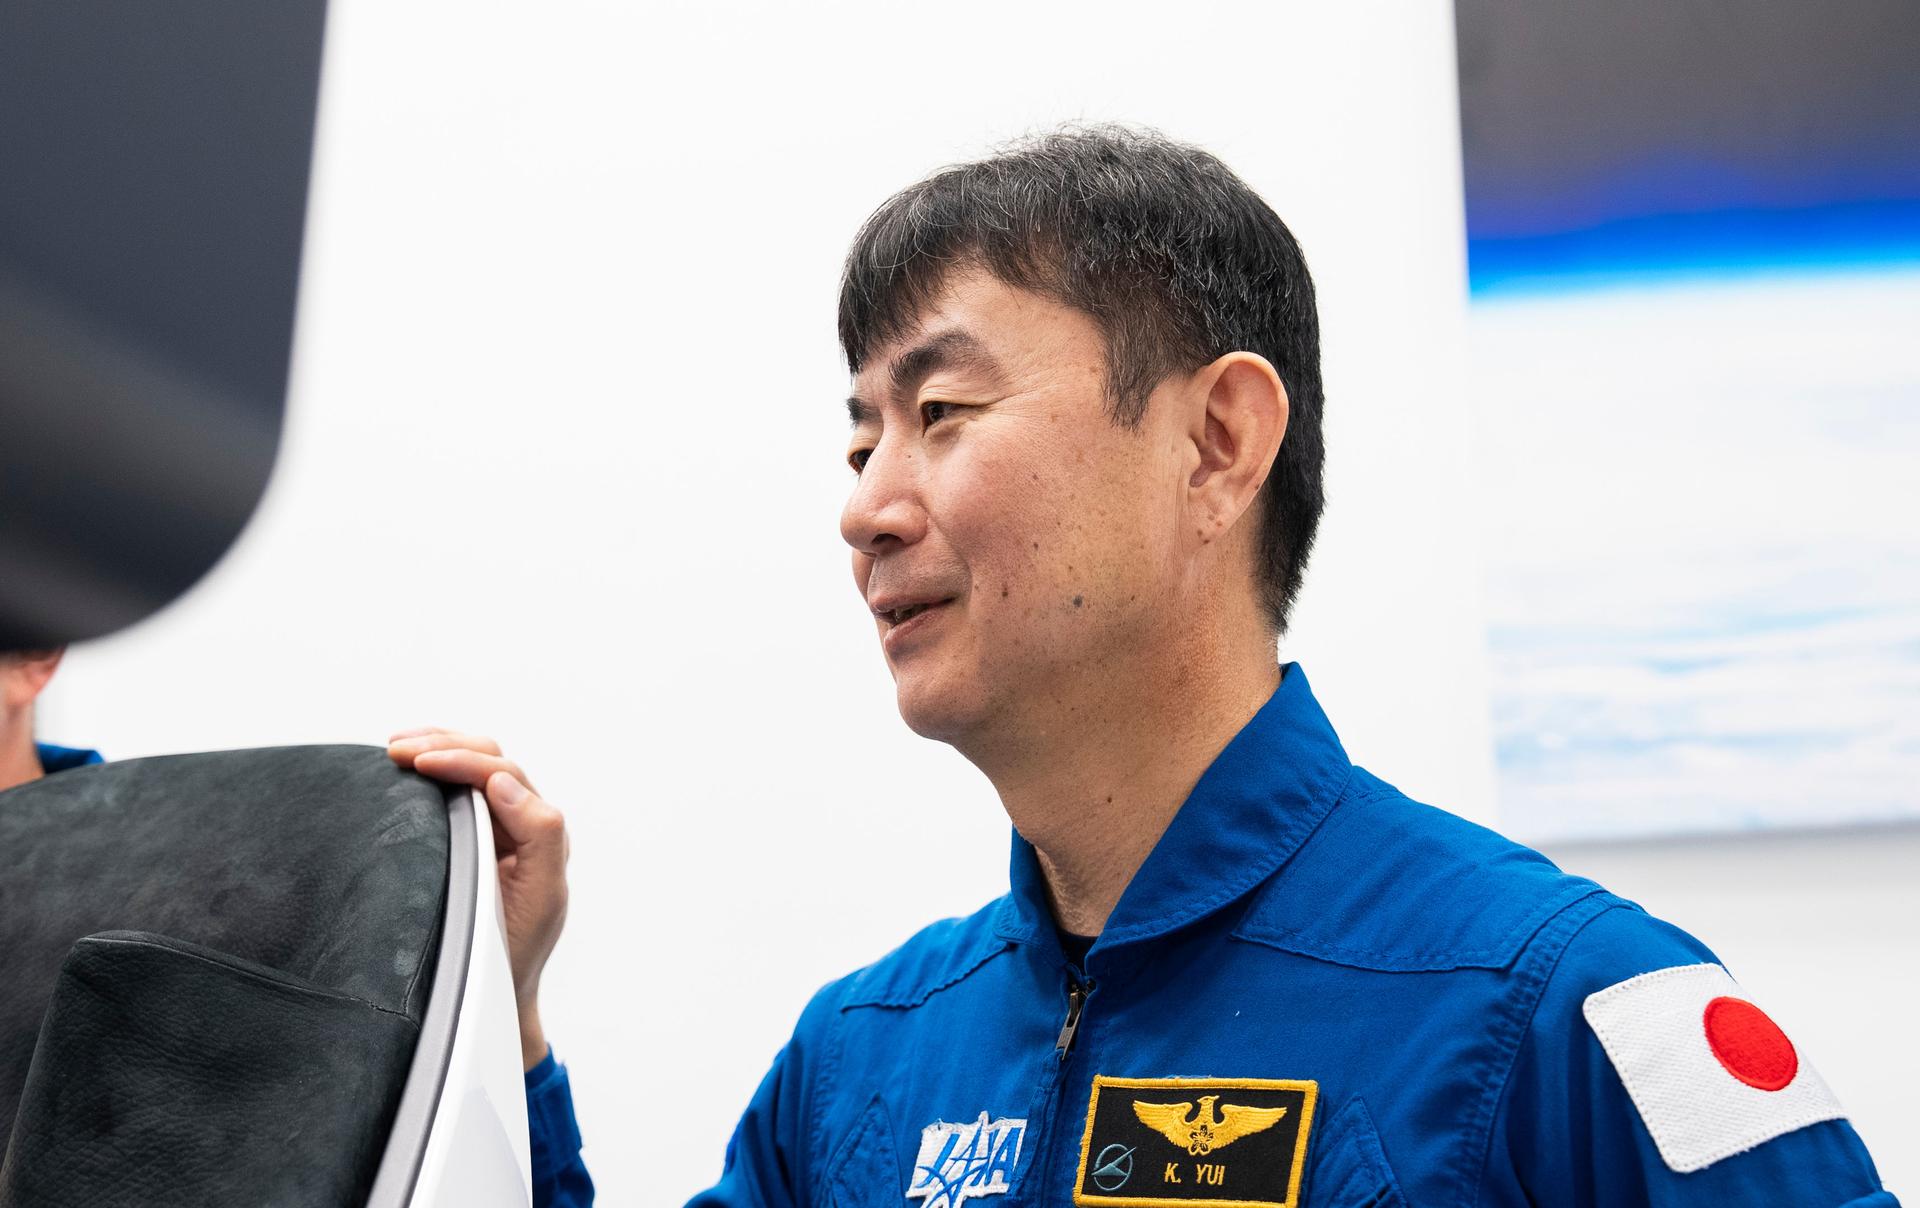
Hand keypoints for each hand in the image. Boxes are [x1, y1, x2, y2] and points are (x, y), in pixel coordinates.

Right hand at [388, 728, 567, 1070]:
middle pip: (490, 760)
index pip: (504, 776)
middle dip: (446, 745)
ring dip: (438, 747)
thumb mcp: (542, 898)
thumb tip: (504, 784)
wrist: (498, 992)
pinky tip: (405, 763)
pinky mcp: (473, 838)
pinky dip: (434, 767)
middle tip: (398, 749)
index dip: (463, 761)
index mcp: (541, 834)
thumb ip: (540, 838)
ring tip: (397, 746)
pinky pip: (457, 789)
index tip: (418, 761)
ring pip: (473, 767)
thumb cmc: (519, 951)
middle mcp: (523, 823)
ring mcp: (497, 828)